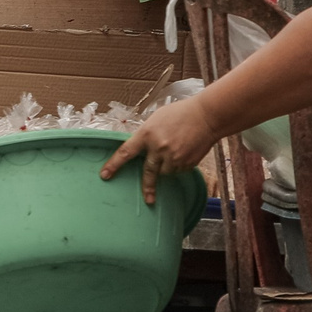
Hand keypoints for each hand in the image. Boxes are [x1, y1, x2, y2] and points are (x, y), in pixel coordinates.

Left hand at [99, 98, 217, 205]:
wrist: (207, 116)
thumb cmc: (180, 113)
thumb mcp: (156, 119)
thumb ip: (146, 135)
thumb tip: (139, 148)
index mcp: (147, 134)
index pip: (125, 153)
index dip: (113, 165)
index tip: (105, 175)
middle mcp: (158, 148)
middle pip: (148, 172)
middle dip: (147, 187)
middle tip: (147, 199)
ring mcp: (174, 157)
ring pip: (165, 172)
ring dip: (166, 167)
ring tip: (175, 152)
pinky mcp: (187, 163)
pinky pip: (179, 171)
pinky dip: (179, 165)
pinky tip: (185, 152)